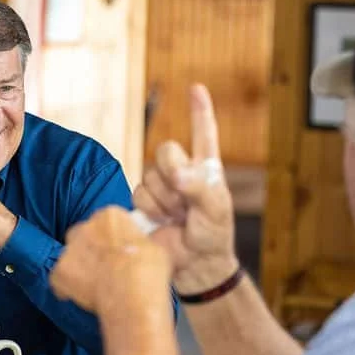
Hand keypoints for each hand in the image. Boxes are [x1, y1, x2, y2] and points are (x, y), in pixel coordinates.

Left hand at [51, 206, 172, 314]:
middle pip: (84, 233)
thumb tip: (143, 244)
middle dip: (92, 246)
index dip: (113, 236)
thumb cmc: (149, 272)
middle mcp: (85, 227)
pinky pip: (59, 278)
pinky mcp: (59, 273)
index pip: (106, 220)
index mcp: (109, 215)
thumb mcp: (156, 246)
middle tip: (108, 264)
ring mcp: (69, 250)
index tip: (120, 249)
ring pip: (71, 255)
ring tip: (96, 282)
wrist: (133, 296)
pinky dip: (67, 286)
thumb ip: (141, 239)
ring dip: (80, 265)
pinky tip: (82, 294)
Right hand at [134, 84, 238, 293]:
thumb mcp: (215, 209)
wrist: (194, 266)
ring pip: (150, 176)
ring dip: (165, 200)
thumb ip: (199, 186)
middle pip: (166, 150)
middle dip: (174, 173)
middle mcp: (181, 172)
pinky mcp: (143, 204)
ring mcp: (161, 187)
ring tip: (178, 218)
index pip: (203, 133)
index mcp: (205, 168)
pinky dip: (151, 210)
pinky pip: (138, 194)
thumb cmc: (213, 236)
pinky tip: (162, 223)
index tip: (196, 88)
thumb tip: (176, 174)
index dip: (199, 111)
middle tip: (186, 202)